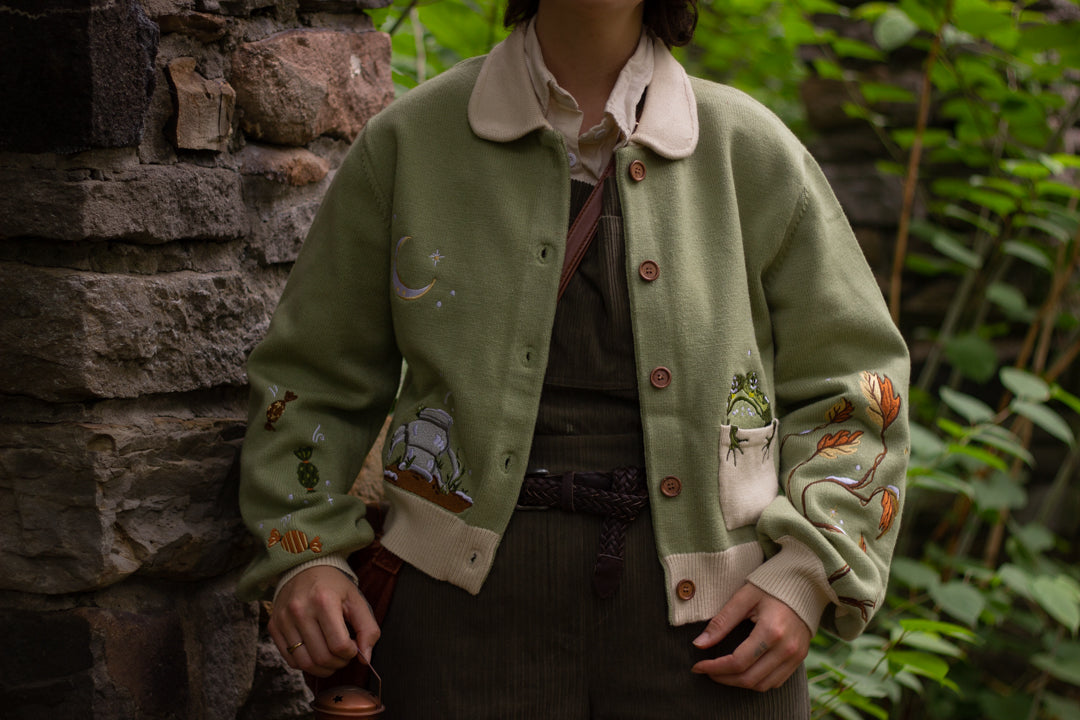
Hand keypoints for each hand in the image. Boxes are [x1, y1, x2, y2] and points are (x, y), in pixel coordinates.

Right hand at [269, 565, 380, 677]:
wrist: (304, 568)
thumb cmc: (333, 586)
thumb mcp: (356, 600)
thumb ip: (367, 628)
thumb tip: (366, 658)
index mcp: (324, 601)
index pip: (339, 645)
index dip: (351, 653)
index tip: (353, 647)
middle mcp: (300, 610)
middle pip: (322, 657)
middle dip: (338, 663)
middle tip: (343, 655)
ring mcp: (284, 620)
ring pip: (305, 663)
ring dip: (323, 668)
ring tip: (331, 657)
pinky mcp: (274, 626)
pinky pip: (290, 660)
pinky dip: (306, 664)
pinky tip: (315, 653)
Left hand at [690, 583, 810, 691]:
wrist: (805, 583)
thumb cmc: (770, 586)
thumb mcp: (743, 598)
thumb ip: (721, 622)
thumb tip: (699, 644)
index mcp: (771, 631)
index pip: (737, 662)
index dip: (714, 668)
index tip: (697, 666)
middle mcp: (787, 648)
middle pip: (749, 678)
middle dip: (723, 679)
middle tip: (707, 671)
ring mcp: (796, 656)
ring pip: (763, 685)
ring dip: (739, 683)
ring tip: (722, 673)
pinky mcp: (800, 658)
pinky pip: (776, 681)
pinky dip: (757, 682)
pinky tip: (743, 671)